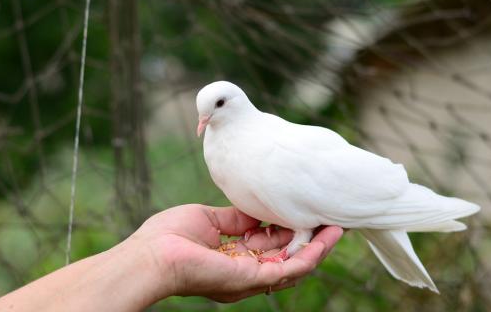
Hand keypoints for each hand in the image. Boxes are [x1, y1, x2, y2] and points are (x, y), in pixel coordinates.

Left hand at [127, 204, 342, 302]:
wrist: (152, 256)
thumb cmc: (169, 237)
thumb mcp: (209, 219)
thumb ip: (236, 218)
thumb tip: (258, 211)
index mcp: (234, 258)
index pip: (270, 245)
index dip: (290, 229)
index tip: (306, 211)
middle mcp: (245, 273)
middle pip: (287, 257)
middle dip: (311, 239)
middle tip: (332, 219)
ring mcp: (250, 279)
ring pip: (295, 265)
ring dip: (319, 248)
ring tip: (338, 228)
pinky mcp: (252, 279)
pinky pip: (290, 269)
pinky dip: (311, 255)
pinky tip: (326, 238)